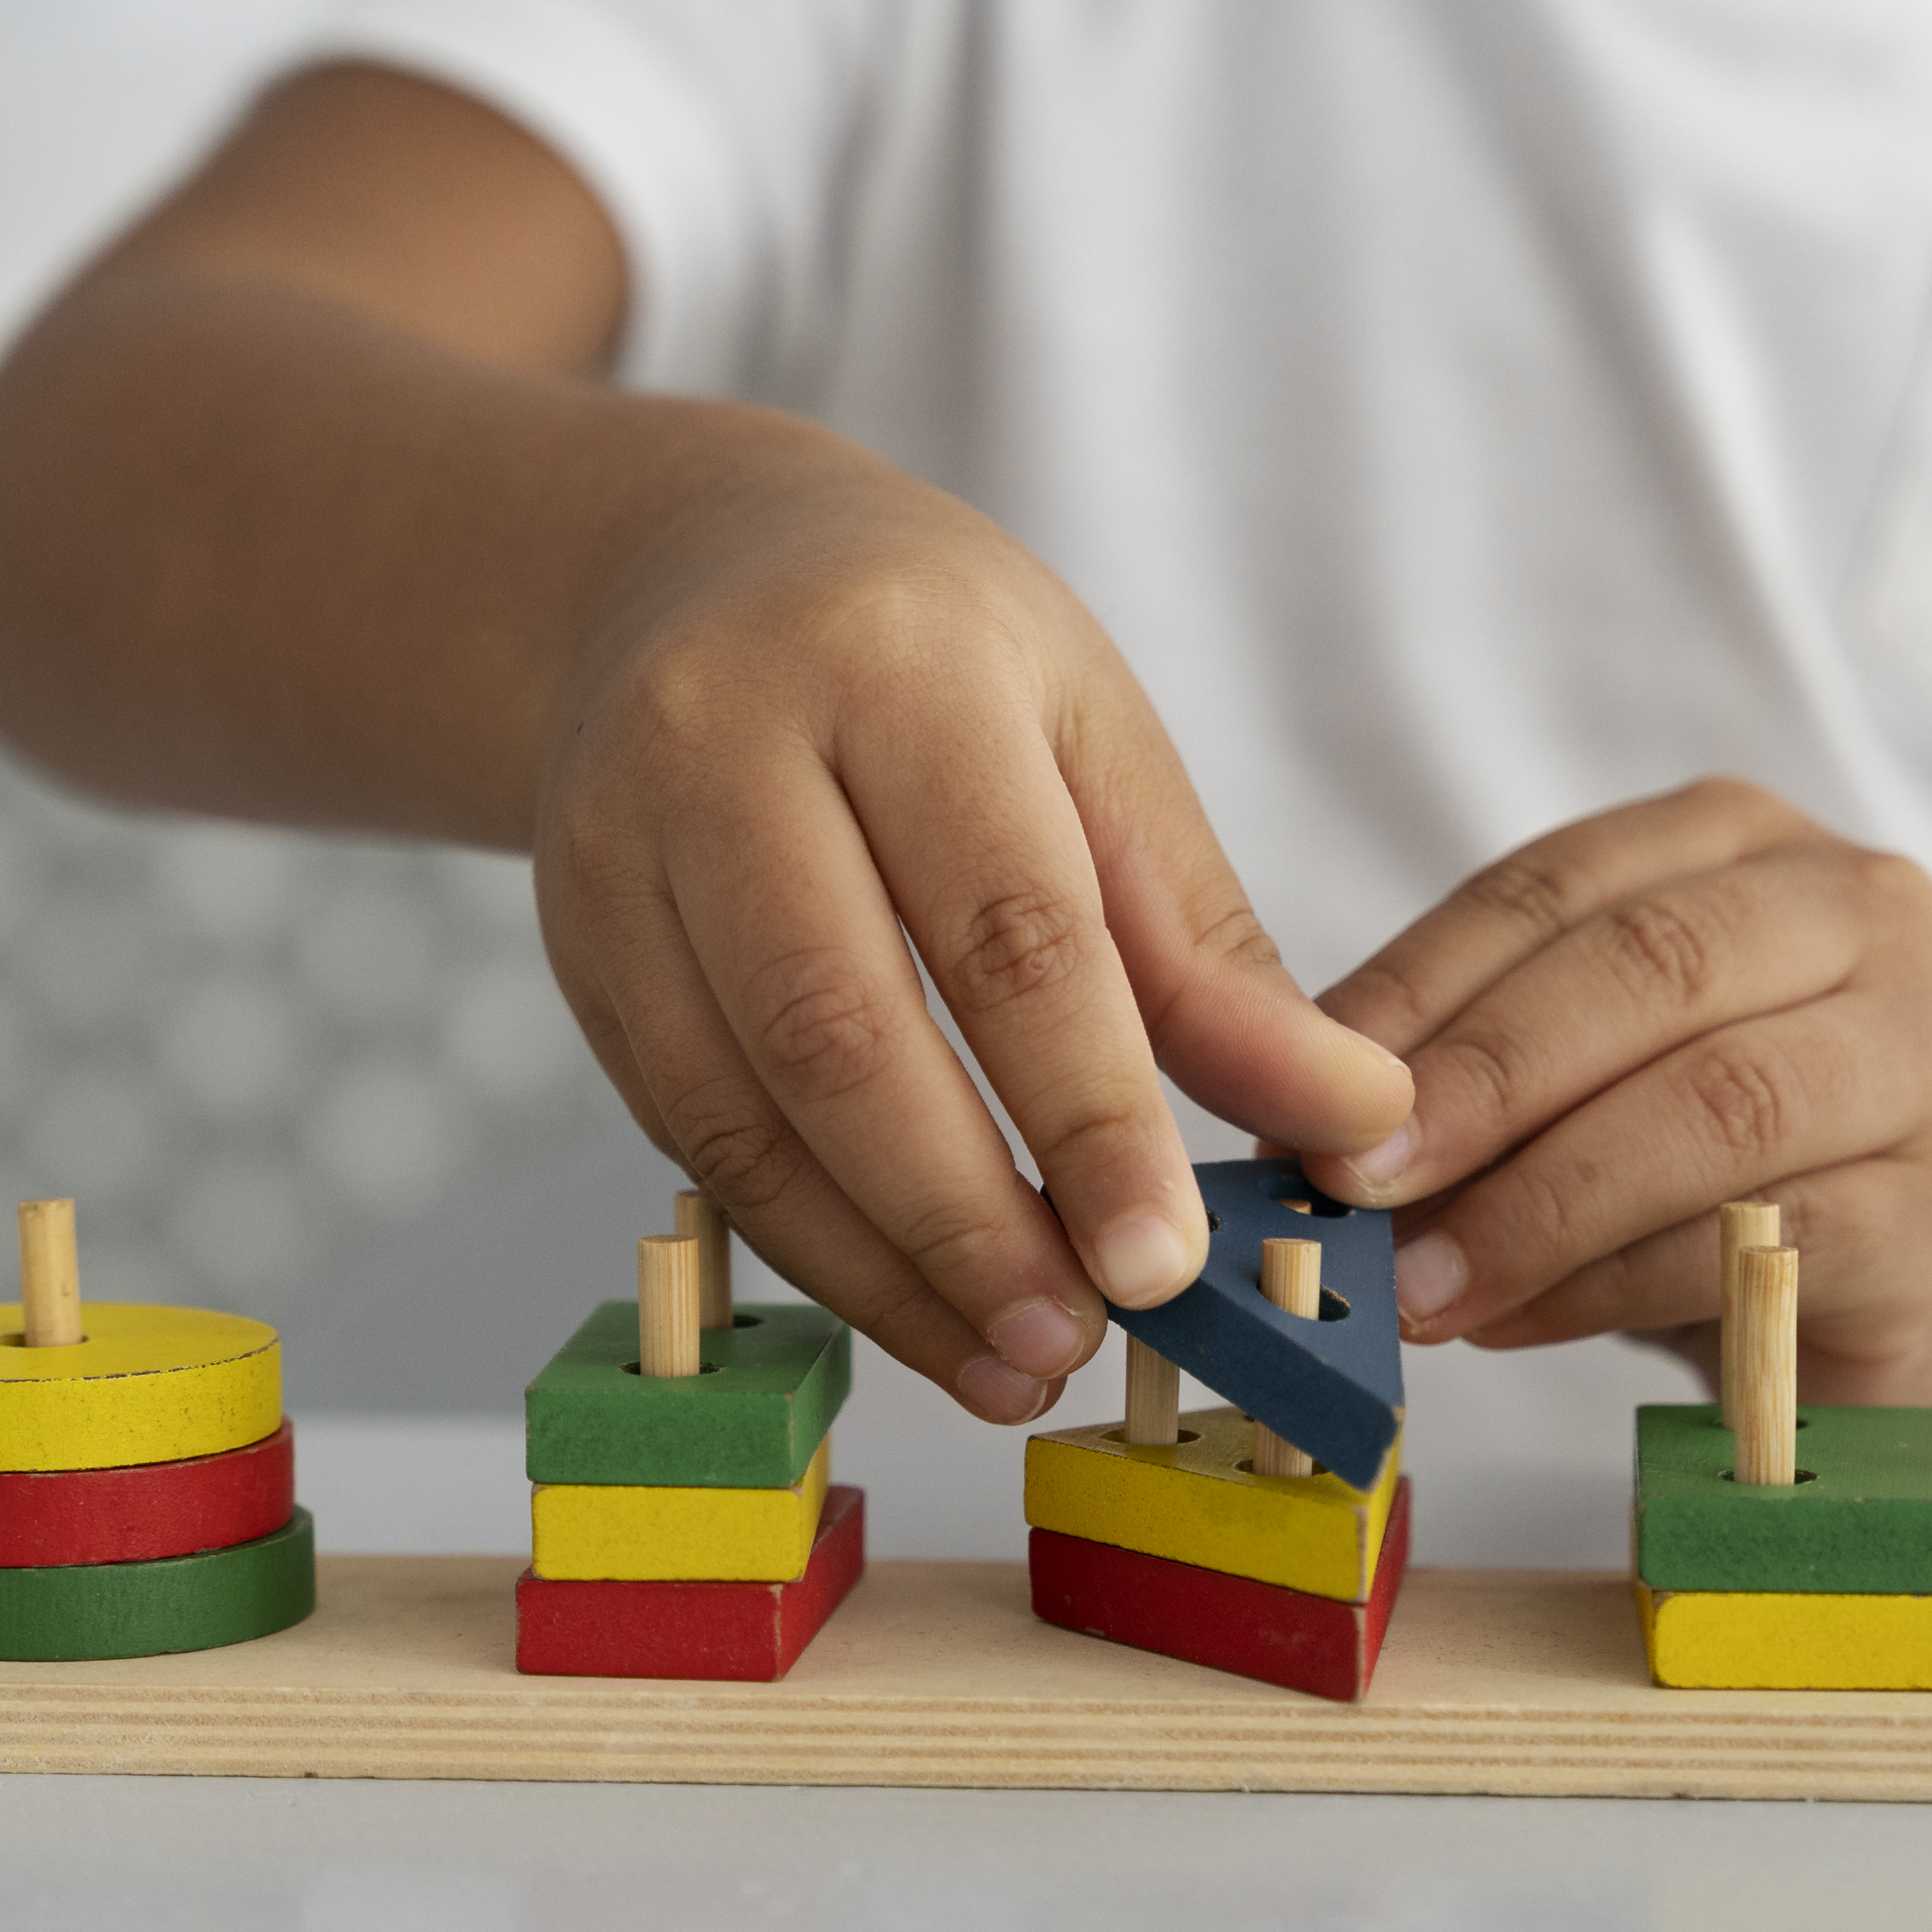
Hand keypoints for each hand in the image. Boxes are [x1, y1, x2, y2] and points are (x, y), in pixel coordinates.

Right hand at [533, 440, 1411, 1421]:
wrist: (694, 572)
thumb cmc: (934, 660)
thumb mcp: (1096, 747)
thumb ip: (1206, 953)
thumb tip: (1353, 1124)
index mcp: (894, 667)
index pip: (1001, 926)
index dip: (1088, 1112)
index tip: (1165, 1260)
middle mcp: (721, 746)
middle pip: (843, 1035)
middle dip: (968, 1219)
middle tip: (1077, 1341)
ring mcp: (618, 854)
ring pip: (743, 1114)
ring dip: (883, 1267)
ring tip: (1010, 1358)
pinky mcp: (578, 952)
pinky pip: (692, 1137)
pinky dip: (811, 1243)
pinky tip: (914, 1304)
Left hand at [1298, 781, 1931, 1402]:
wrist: (1890, 1277)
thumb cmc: (1703, 1156)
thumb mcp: (1577, 1075)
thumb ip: (1466, 1069)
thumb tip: (1294, 1125)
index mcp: (1739, 841)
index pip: (1552, 888)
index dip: (1416, 988)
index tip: (1299, 1087)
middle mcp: (1855, 910)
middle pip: (1645, 974)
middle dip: (1478, 1084)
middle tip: (1352, 1185)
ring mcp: (1925, 1052)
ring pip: (1711, 1107)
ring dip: (1537, 1204)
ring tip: (1417, 1285)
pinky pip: (1760, 1239)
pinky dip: (1613, 1286)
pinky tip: (1512, 1321)